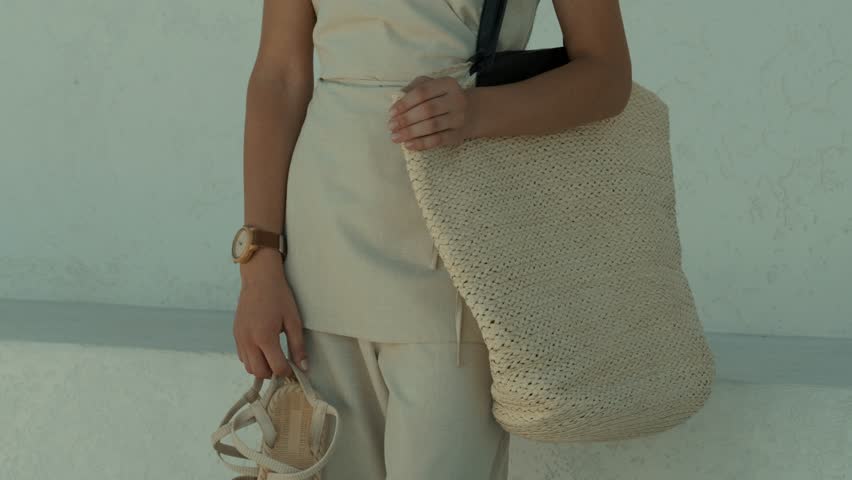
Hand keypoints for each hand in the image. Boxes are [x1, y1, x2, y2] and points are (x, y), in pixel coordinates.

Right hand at [233, 250, 306, 379]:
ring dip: (262, 367)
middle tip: (284, 364)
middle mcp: (249, 340)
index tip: (294, 367)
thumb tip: (303, 367)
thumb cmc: (279, 297)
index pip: (276, 368)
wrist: (259, 279)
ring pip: (248, 367)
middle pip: (259, 372)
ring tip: (274, 356)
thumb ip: (298, 346)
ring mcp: (240, 338)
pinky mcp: (236, 335)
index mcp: (265, 337)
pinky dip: (253, 359)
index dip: (287, 371)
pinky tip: (263, 349)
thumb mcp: (293, 321)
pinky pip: (242, 356)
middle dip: (273, 372)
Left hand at [388, 75, 476, 150]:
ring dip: (411, 132)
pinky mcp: (458, 134)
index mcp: (447, 84)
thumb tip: (398, 98)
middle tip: (391, 127)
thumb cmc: (443, 97)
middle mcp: (456, 99)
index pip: (422, 92)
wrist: (470, 112)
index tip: (391, 113)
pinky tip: (409, 145)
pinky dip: (422, 143)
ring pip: (432, 126)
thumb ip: (415, 87)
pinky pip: (438, 140)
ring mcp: (458, 118)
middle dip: (406, 119)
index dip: (405, 103)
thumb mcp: (432, 85)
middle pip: (427, 110)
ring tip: (396, 137)